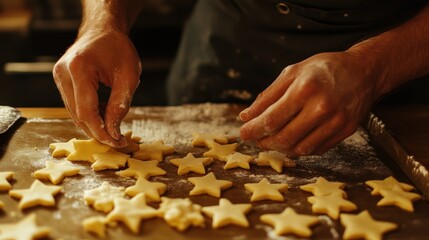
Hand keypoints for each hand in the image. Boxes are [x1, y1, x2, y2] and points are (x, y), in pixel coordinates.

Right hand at [53, 28, 140, 146]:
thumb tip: (113, 132)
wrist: (103, 31)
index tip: (117, 142)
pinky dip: (89, 115)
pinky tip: (105, 115)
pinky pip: (74, 106)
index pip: (86, 111)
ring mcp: (58, 77)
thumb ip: (120, 104)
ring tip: (115, 128)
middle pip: (78, 115)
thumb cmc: (119, 49)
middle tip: (119, 141)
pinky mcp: (60, 81)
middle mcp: (63, 73)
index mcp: (79, 68)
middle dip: (98, 131)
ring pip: (74, 113)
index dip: (101, 131)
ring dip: (94, 125)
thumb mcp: (129, 76)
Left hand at [239, 52, 375, 155]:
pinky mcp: (346, 132)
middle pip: (284, 138)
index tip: (243, 132)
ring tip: (272, 140)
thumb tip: (246, 116)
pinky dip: (299, 148)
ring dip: (280, 148)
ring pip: (300, 149)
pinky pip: (316, 150)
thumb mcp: (292, 72)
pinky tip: (292, 139)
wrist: (364, 71)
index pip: (272, 119)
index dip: (253, 129)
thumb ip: (268, 96)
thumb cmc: (324, 69)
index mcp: (306, 88)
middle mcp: (322, 107)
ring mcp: (337, 122)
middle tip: (256, 138)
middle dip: (264, 142)